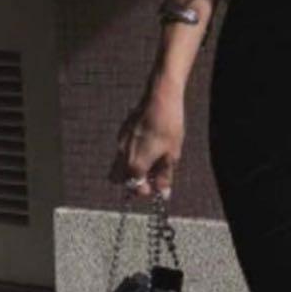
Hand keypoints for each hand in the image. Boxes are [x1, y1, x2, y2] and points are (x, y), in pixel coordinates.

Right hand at [108, 75, 184, 198]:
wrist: (160, 98)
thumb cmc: (169, 126)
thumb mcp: (172, 154)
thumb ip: (165, 176)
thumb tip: (163, 194)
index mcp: (135, 164)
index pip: (134, 188)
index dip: (146, 191)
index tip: (156, 188)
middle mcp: (123, 155)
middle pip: (118, 179)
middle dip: (131, 182)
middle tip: (150, 178)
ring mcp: (121, 142)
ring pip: (119, 164)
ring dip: (131, 168)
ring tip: (152, 161)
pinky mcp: (122, 131)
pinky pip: (123, 149)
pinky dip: (132, 154)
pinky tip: (149, 145)